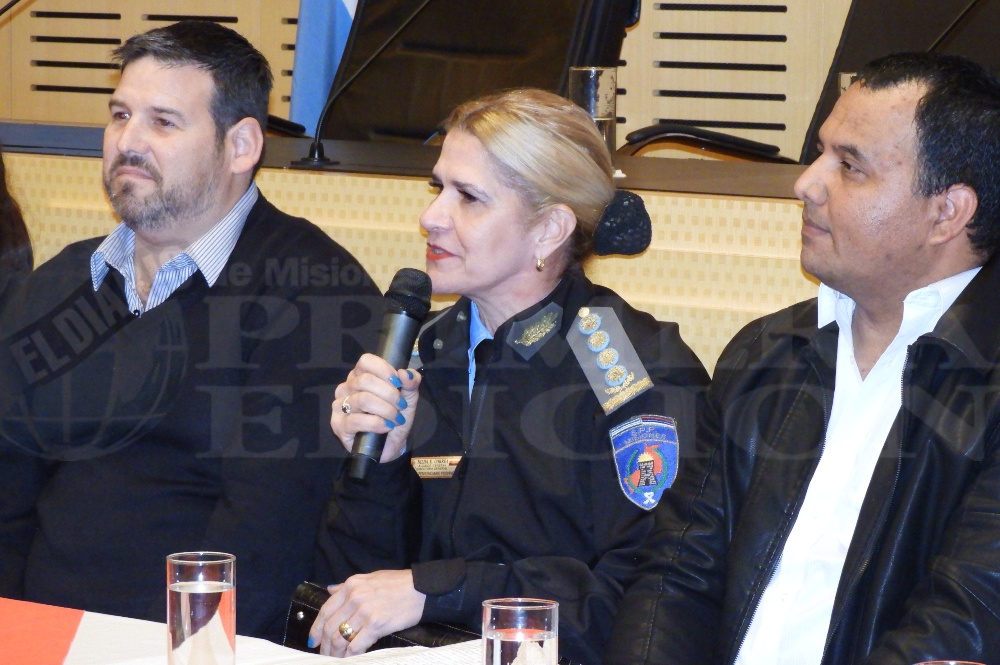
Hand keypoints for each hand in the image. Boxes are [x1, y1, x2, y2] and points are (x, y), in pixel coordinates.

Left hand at [309, 569, 425, 656]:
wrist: (421, 588)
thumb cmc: (398, 583)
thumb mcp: (371, 578)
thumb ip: (348, 585)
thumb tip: (330, 590)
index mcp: (351, 586)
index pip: (326, 610)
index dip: (316, 628)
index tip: (313, 640)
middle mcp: (354, 598)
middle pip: (330, 627)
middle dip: (325, 645)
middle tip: (325, 655)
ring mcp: (364, 612)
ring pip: (340, 639)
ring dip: (336, 653)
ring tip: (337, 659)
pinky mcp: (376, 625)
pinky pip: (356, 645)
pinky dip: (350, 656)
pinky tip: (351, 659)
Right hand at [330, 353, 421, 461]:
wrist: (391, 445)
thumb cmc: (395, 417)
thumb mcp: (408, 398)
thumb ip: (411, 383)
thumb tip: (406, 373)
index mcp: (361, 376)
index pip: (365, 361)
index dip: (384, 370)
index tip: (398, 383)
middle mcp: (347, 387)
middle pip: (365, 380)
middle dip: (390, 394)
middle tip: (401, 406)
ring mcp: (339, 406)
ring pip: (363, 399)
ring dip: (386, 410)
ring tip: (395, 419)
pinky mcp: (338, 425)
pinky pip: (357, 420)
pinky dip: (377, 423)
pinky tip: (386, 427)